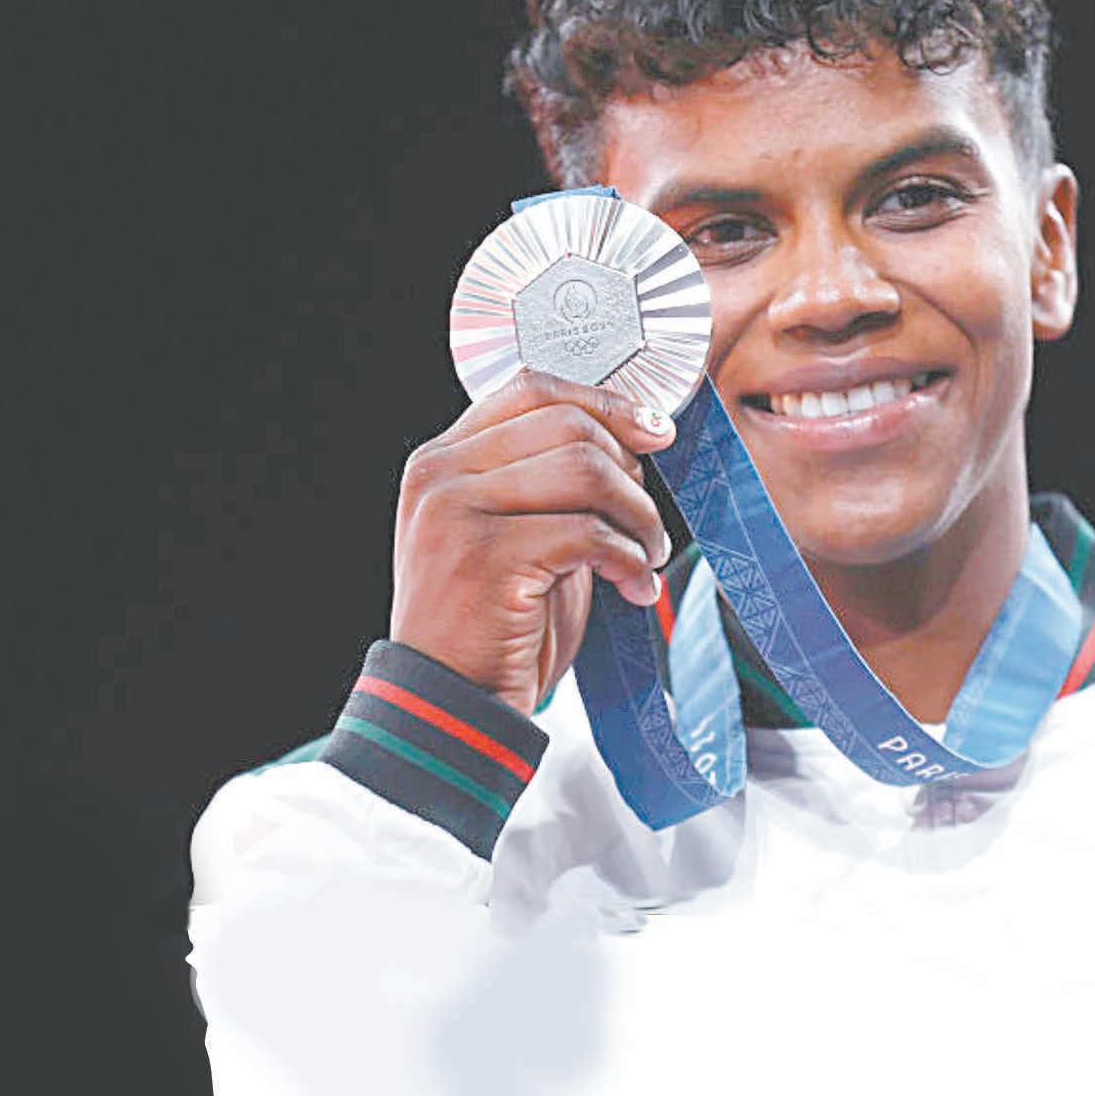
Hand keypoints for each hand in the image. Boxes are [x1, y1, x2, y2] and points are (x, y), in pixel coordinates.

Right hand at [389, 370, 675, 715]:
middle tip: (645, 522)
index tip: (655, 433)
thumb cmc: (493, 627)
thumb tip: (635, 436)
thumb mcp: (514, 536)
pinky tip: (632, 587)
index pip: (531, 388)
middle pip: (569, 424)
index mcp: (441, 460)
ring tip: (645, 555)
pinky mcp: (488, 557)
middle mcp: (440, 476)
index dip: (605, 403)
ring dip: (637, 514)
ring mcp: (457, 513)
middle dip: (630, 471)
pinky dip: (628, 558)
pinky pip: (590, 532)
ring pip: (586, 469)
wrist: (450, 707)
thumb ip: (550, 482)